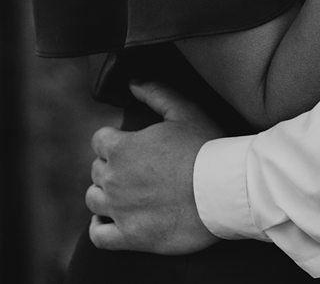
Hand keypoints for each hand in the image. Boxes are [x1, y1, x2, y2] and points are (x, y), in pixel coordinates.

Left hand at [86, 82, 223, 254]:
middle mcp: (113, 179)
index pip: (99, 140)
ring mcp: (119, 210)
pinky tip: (110, 221)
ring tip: (127, 194)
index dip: (115, 140)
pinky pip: (100, 236)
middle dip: (113, 167)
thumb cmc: (207, 148)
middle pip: (97, 170)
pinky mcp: (130, 237)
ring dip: (106, 194)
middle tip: (138, 170)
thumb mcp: (184, 111)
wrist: (224, 192)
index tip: (132, 146)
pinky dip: (100, 228)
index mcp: (121, 148)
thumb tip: (132, 82)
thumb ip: (155, 93)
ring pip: (94, 200)